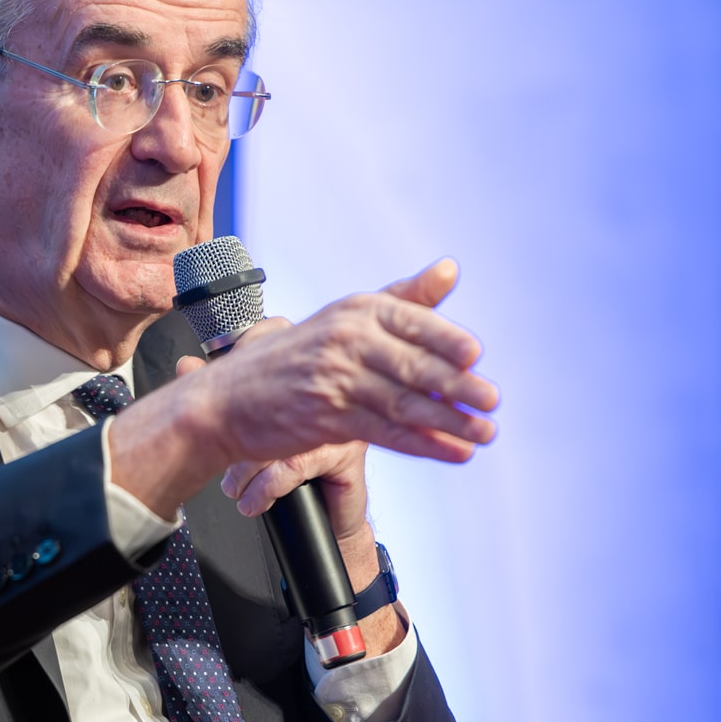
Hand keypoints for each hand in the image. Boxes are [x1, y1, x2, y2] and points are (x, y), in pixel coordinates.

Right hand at [211, 258, 474, 539]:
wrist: (228, 400)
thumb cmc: (294, 358)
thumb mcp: (346, 317)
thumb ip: (404, 298)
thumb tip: (451, 270)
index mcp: (357, 309)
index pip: (412, 321)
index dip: (445, 340)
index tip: (476, 356)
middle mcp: (348, 339)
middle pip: (414, 364)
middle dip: (459, 387)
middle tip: (492, 401)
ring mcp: (337, 379)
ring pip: (405, 402)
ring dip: (449, 421)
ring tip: (484, 433)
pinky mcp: (329, 418)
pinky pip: (386, 432)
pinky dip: (423, 444)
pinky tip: (452, 452)